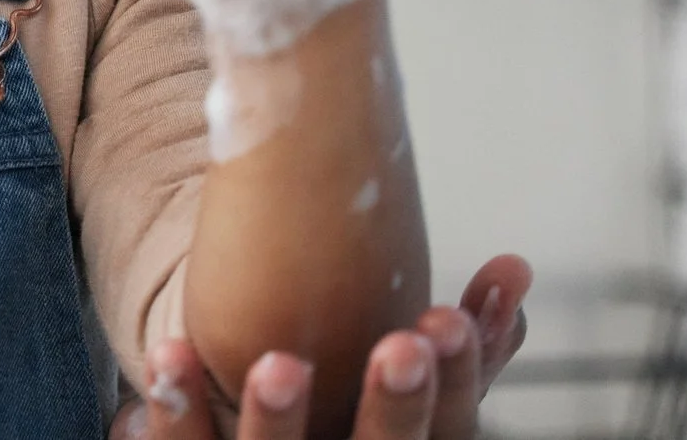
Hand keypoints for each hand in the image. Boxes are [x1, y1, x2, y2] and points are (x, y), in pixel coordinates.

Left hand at [114, 256, 533, 439]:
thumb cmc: (356, 419)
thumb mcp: (416, 395)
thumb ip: (467, 345)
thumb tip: (515, 264)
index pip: (450, 431)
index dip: (458, 381)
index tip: (446, 316)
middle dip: (393, 407)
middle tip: (400, 344)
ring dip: (279, 417)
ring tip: (281, 363)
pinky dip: (179, 405)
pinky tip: (172, 350)